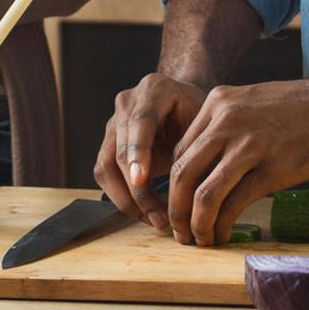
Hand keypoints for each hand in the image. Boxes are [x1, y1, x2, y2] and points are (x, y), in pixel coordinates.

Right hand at [93, 73, 206, 229]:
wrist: (184, 104)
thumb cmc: (198, 114)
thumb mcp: (204, 123)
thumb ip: (197, 148)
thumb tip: (198, 191)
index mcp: (154, 90)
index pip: (140, 122)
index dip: (138, 151)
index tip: (141, 179)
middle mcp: (128, 102)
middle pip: (120, 149)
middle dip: (137, 190)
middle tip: (160, 218)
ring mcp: (114, 121)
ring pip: (106, 166)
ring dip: (126, 199)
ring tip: (154, 220)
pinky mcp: (108, 142)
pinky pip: (105, 174)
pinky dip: (121, 197)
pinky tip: (144, 211)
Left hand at [166, 78, 308, 246]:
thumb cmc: (301, 107)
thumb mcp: (251, 102)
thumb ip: (227, 126)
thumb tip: (211, 163)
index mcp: (217, 102)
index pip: (179, 151)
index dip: (174, 185)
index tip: (179, 204)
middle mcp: (224, 121)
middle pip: (181, 173)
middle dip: (176, 209)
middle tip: (180, 231)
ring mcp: (246, 146)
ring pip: (202, 193)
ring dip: (196, 224)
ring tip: (200, 239)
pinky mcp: (269, 170)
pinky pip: (232, 204)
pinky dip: (222, 226)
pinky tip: (224, 235)